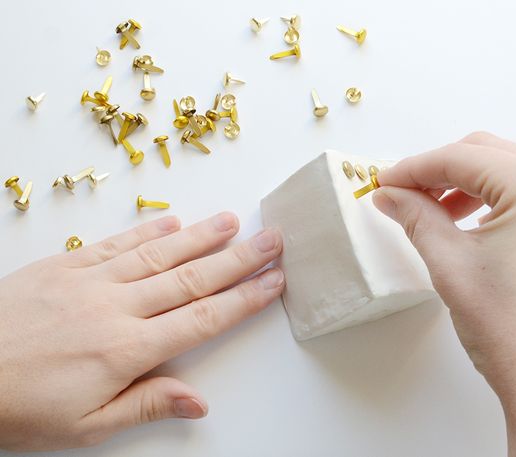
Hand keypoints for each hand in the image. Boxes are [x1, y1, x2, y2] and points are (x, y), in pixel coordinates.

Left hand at [0, 212, 283, 450]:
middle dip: (238, 259)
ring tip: (233, 221)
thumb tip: (197, 401)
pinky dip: (146, 232)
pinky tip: (171, 221)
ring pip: (159, 254)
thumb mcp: (84, 427)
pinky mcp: (62, 267)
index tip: (273, 281)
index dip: (244, 299)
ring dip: (201, 237)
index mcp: (126, 350)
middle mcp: (116, 308)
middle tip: (272, 239)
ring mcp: (89, 282)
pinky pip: (113, 245)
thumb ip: (145, 406)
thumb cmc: (17, 407)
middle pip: (192, 279)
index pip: (203, 319)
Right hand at [373, 132, 515, 455]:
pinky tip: (469, 222)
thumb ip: (416, 217)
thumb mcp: (450, 265)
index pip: (459, 157)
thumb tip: (390, 194)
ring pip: (508, 170)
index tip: (382, 181)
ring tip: (432, 210)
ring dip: (466, 182)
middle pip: (486, 153)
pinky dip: (493, 198)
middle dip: (439, 169)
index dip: (413, 168)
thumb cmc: (513, 329)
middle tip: (402, 195)